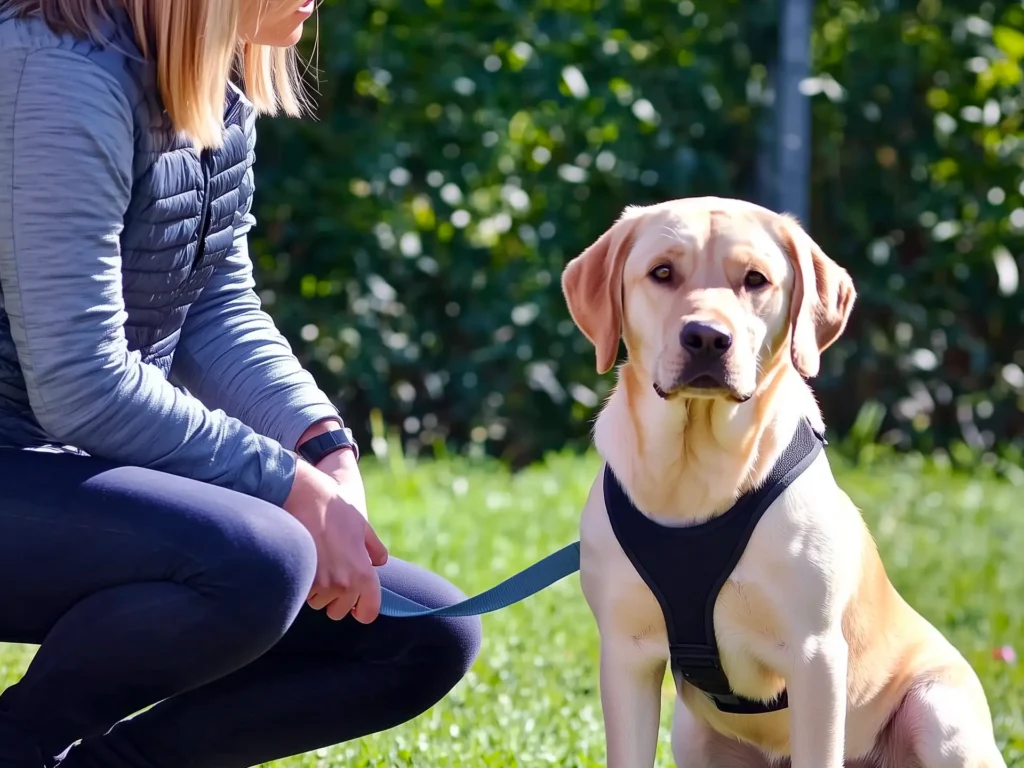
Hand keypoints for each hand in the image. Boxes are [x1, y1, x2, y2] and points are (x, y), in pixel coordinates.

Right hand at [283, 460, 387, 622]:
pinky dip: (303, 584)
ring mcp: (320, 584)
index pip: (368, 613)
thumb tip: (379, 562)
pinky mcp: (300, 580)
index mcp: (363, 573)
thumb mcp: (362, 526)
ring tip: (317, 563)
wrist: (306, 496)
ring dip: (317, 591)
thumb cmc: (336, 509)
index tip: (357, 607)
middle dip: (336, 598)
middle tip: (332, 575)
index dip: (363, 611)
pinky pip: (302, 594)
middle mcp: (343, 584)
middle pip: (339, 612)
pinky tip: (304, 562)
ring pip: (318, 603)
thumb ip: (374, 548)